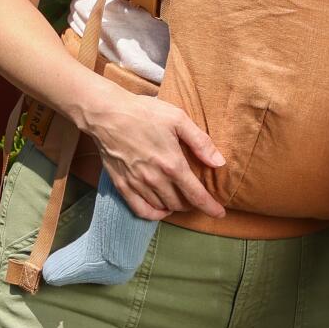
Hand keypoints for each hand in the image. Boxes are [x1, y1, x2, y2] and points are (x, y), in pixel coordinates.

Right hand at [86, 81, 227, 222]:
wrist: (108, 114)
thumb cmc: (145, 113)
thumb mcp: (178, 119)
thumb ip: (200, 142)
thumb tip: (219, 162)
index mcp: (172, 164)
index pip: (196, 195)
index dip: (210, 207)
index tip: (220, 213)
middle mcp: (155, 179)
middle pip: (180, 203)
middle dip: (192, 204)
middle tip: (197, 196)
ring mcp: (137, 185)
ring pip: (162, 207)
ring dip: (175, 207)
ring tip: (181, 198)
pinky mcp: (122, 186)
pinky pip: (140, 210)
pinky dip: (154, 214)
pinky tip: (161, 209)